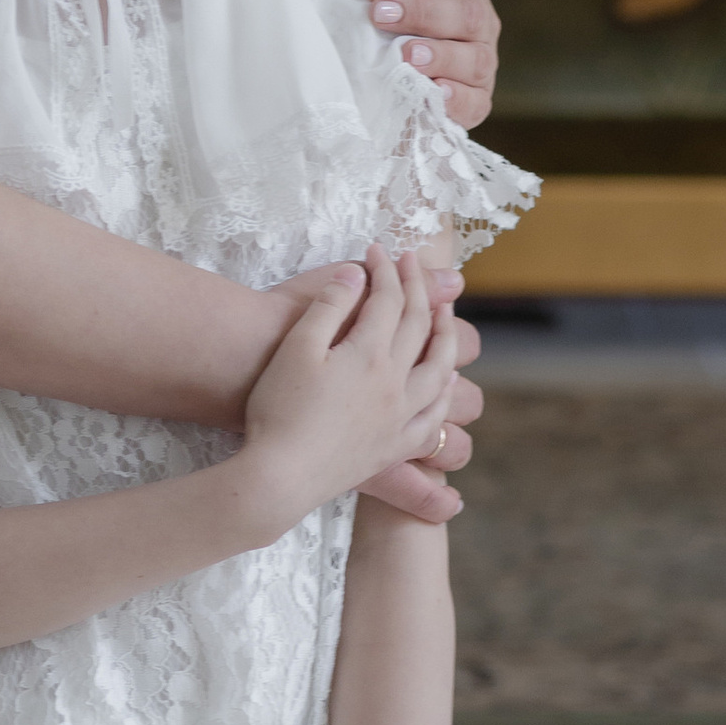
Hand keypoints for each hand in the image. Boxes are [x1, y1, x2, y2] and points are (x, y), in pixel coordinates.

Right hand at [237, 249, 456, 539]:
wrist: (280, 475)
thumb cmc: (279, 409)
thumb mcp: (297, 346)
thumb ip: (329, 304)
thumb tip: (357, 273)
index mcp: (369, 355)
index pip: (388, 299)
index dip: (385, 269)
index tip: (376, 249)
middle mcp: (395, 384)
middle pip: (420, 326)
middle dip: (417, 287)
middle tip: (411, 263)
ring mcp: (400, 418)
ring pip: (440, 369)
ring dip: (445, 335)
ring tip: (443, 315)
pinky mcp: (394, 447)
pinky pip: (434, 416)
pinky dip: (445, 392)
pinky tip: (445, 383)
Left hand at [355, 0, 499, 129]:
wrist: (369, 76)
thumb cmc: (375, 13)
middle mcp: (478, 21)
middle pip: (465, 13)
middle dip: (422, 12)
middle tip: (379, 15)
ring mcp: (480, 63)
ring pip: (475, 58)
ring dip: (440, 55)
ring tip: (406, 55)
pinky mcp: (474, 102)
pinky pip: (474, 102)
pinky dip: (455, 98)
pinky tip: (432, 91)